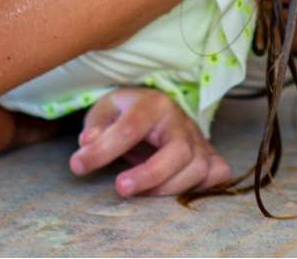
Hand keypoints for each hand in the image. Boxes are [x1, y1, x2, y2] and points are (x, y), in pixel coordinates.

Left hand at [68, 88, 230, 197]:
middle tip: (120, 187)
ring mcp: (197, 138)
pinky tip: (178, 190)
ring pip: (199, 167)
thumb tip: (88, 143)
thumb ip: (96, 125)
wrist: (153, 107)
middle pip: (179, 150)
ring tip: (142, 193)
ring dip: (169, 187)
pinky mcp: (208, 154)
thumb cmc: (126, 112)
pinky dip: (204, 186)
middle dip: (150, 174)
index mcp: (153, 103)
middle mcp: (180, 119)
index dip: (103, 150)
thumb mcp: (105, 109)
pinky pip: (218, 172)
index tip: (77, 166)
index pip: (131, 127)